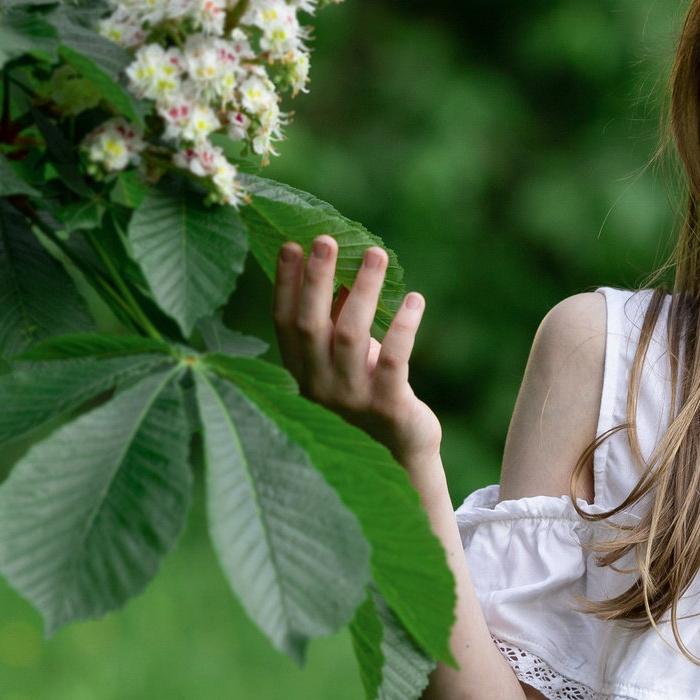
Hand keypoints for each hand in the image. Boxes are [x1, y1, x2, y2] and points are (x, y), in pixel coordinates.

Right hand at [272, 237, 439, 465]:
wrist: (400, 460)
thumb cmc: (370, 398)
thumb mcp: (346, 361)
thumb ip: (338, 321)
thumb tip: (339, 266)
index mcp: (301, 373)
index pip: (284, 323)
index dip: (285, 284)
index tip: (291, 245)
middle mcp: (318, 387)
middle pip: (311, 325)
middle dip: (317, 279)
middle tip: (325, 239)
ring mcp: (351, 399)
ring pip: (351, 336)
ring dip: (363, 290)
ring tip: (377, 254)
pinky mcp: (389, 408)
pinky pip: (395, 359)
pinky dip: (403, 326)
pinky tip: (415, 298)